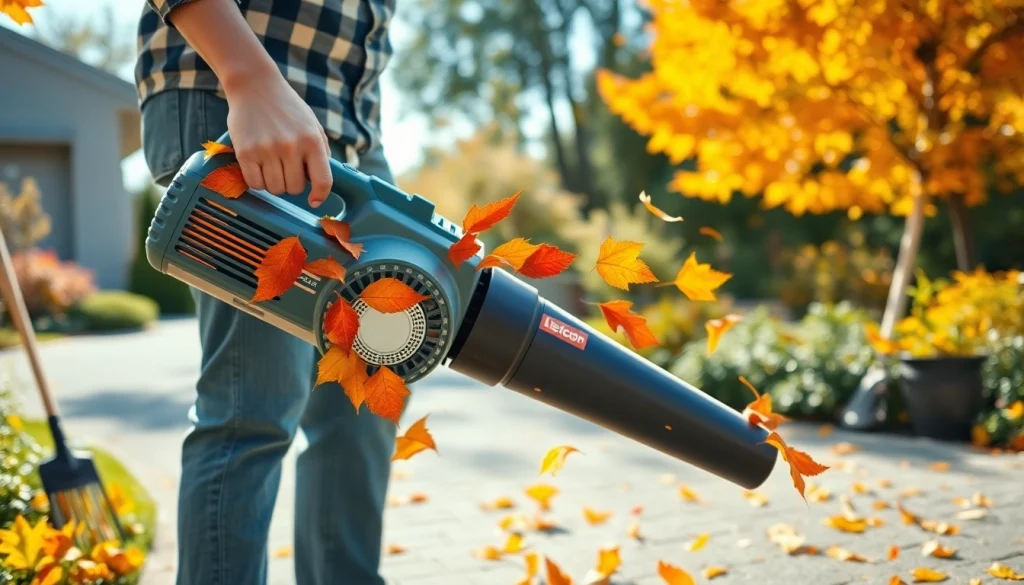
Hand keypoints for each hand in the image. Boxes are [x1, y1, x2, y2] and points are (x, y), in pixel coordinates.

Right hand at [223, 70, 333, 207]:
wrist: (254, 85)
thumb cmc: (287, 108)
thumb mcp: (312, 125)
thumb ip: (320, 152)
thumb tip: (321, 183)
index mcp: (312, 141)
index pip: (323, 181)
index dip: (320, 195)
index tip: (314, 200)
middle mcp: (291, 146)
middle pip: (294, 189)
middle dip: (291, 184)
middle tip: (286, 169)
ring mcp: (267, 149)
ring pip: (275, 189)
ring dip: (274, 183)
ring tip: (271, 165)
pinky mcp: (245, 152)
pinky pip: (255, 183)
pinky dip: (257, 181)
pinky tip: (258, 168)